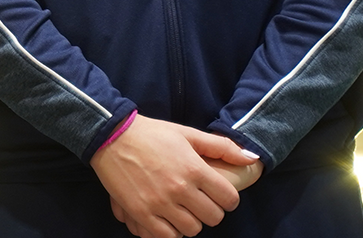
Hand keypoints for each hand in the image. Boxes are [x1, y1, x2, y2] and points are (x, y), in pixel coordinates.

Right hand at [92, 114, 256, 236]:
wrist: (110, 136)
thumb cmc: (152, 134)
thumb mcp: (187, 134)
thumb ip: (222, 147)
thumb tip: (252, 158)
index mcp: (194, 168)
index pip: (229, 199)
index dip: (227, 198)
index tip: (217, 194)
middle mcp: (179, 188)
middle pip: (213, 218)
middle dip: (210, 211)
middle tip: (198, 202)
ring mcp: (159, 202)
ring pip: (192, 229)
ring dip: (190, 222)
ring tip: (181, 210)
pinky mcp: (141, 212)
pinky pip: (166, 236)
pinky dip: (170, 231)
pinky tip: (166, 218)